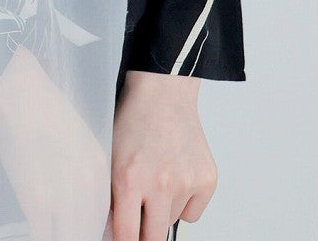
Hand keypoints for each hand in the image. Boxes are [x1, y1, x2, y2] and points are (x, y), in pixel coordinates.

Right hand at [0, 44, 110, 240]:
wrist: (19, 92)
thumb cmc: (41, 110)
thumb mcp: (75, 138)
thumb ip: (82, 170)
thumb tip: (79, 198)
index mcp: (97, 168)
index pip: (103, 216)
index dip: (93, 230)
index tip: (84, 231)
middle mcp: (86, 185)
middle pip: (88, 230)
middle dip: (81, 235)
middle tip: (70, 233)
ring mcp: (62, 195)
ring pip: (70, 236)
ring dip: (64, 237)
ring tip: (54, 232)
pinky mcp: (36, 201)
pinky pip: (44, 236)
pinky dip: (43, 238)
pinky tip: (40, 235)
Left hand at [107, 70, 216, 240]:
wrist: (163, 92)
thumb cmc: (133, 120)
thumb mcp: (110, 156)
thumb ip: (111, 195)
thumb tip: (114, 231)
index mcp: (129, 179)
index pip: (127, 236)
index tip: (123, 239)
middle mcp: (160, 184)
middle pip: (154, 238)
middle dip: (144, 233)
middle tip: (139, 219)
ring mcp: (186, 182)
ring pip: (171, 221)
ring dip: (162, 210)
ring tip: (156, 176)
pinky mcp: (207, 180)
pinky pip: (192, 212)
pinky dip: (183, 202)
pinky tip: (175, 175)